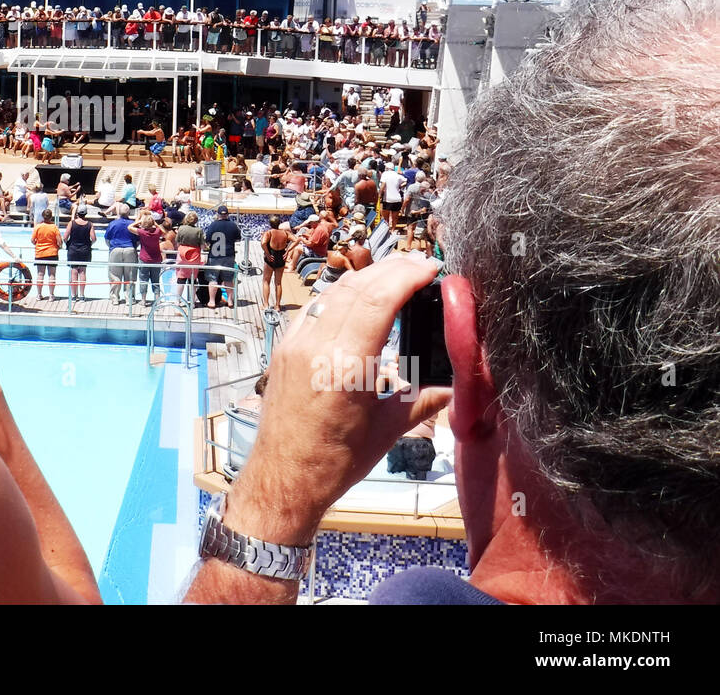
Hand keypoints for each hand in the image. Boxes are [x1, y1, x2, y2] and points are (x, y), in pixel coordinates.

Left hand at [225, 255, 450, 543]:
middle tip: (419, 263)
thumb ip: (424, 399)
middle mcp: (315, 347)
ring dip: (365, 277)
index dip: (406, 275)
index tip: (430, 266)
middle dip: (390, 268)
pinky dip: (340, 294)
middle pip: (356, 287)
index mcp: (344, 367)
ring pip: (332, 292)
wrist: (284, 478)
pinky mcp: (284, 348)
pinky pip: (315, 308)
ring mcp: (295, 344)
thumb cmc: (335, 461)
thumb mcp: (388, 429)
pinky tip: (359, 296)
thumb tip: (458, 383)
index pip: (377, 299)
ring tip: (396, 274)